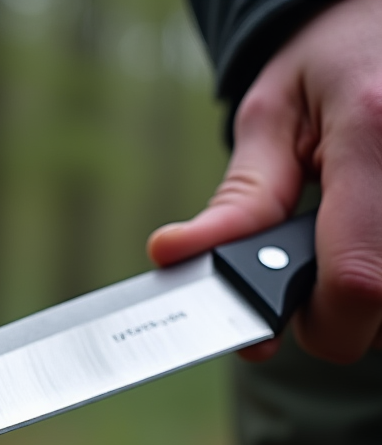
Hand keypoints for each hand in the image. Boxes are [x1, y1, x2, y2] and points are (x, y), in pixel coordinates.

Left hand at [147, 0, 381, 362]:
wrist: (378, 23)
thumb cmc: (326, 64)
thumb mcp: (270, 119)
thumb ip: (235, 201)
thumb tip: (172, 254)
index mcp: (372, 140)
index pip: (356, 283)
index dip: (316, 325)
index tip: (274, 326)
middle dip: (338, 314)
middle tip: (308, 272)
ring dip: (368, 299)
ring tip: (341, 244)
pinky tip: (361, 240)